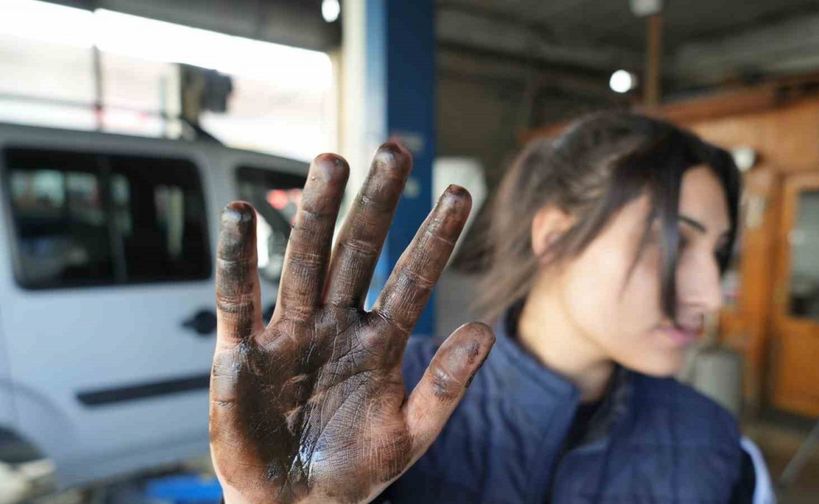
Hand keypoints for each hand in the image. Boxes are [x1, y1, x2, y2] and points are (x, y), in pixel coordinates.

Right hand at [209, 143, 494, 503]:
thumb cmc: (353, 472)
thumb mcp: (411, 434)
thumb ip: (445, 384)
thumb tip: (486, 331)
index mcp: (380, 342)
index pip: (412, 279)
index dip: (436, 238)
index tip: (460, 193)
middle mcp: (336, 325)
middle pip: (358, 252)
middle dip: (376, 204)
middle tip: (395, 151)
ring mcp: (290, 333)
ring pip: (304, 261)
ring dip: (315, 214)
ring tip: (330, 162)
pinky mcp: (241, 352)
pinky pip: (236, 299)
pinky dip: (236, 260)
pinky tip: (241, 218)